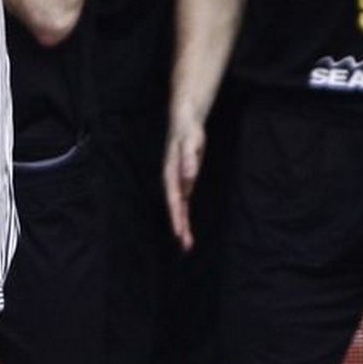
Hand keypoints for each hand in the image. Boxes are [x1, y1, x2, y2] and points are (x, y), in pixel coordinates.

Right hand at [163, 114, 205, 251]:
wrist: (185, 118)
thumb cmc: (187, 130)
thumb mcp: (190, 143)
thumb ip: (189, 160)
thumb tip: (188, 178)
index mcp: (172, 173)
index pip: (175, 200)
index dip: (177, 217)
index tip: (179, 234)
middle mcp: (173, 178)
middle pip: (176, 206)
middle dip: (180, 226)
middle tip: (185, 245)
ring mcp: (178, 178)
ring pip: (179, 205)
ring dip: (182, 222)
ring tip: (186, 241)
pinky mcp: (184, 177)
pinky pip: (183, 199)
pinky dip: (184, 212)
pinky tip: (186, 223)